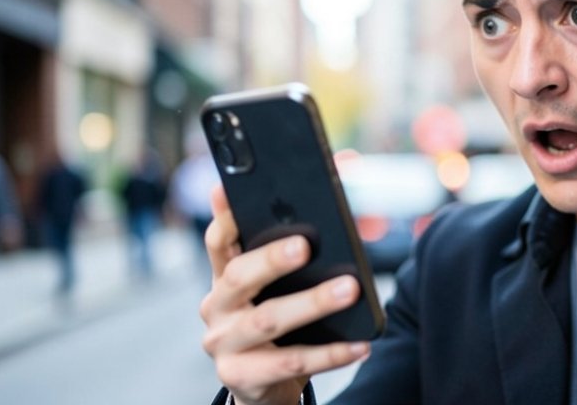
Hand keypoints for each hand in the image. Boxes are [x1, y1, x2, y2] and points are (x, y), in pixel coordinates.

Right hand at [200, 185, 370, 404]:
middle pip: (239, 277)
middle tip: (305, 245)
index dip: (224, 219)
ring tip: (349, 289)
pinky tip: (359, 344)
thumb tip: (305, 208)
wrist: (262, 387)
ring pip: (268, 320)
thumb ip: (275, 251)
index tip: (231, 192)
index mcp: (223, 278)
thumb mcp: (267, 289)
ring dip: (312, 303)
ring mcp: (224, 345)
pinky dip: (330, 354)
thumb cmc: (274, 324)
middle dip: (271, 259)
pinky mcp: (240, 377)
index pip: (218, 242)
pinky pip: (291, 362)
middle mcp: (217, 308)